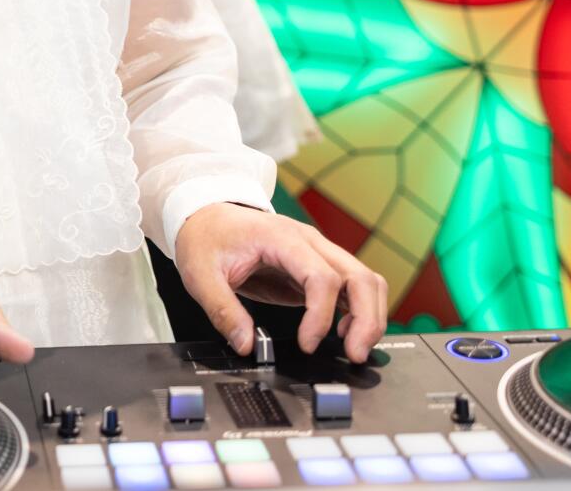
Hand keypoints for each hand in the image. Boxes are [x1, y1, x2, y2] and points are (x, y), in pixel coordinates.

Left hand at [173, 203, 388, 363]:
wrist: (206, 216)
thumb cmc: (206, 238)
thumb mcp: (200, 274)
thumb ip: (222, 310)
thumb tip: (246, 345)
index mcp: (281, 238)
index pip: (321, 276)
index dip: (321, 315)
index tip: (307, 344)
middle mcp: (309, 241)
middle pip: (359, 276)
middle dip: (366, 319)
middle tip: (355, 354)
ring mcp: (318, 253)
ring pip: (366, 280)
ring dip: (370, 316)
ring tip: (354, 349)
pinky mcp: (317, 268)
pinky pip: (352, 287)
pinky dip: (359, 311)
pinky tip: (344, 333)